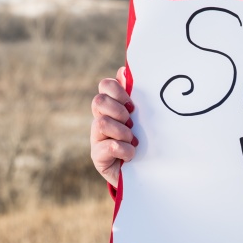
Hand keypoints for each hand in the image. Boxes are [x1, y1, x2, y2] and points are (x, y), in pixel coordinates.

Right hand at [90, 66, 136, 187]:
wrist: (146, 172)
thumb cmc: (145, 141)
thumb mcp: (143, 117)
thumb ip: (135, 95)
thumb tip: (124, 70)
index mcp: (112, 106)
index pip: (105, 85)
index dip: (117, 89)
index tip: (132, 103)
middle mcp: (101, 119)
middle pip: (98, 101)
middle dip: (118, 110)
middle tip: (131, 122)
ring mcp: (97, 138)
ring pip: (101, 123)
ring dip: (122, 132)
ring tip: (133, 141)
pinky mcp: (98, 157)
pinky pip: (107, 146)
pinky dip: (124, 149)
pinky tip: (131, 154)